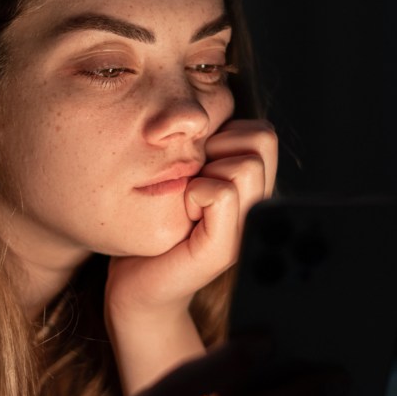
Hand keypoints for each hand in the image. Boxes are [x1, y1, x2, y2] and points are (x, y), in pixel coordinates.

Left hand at [106, 119, 278, 316]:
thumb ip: (206, 148)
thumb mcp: (185, 176)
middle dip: (217, 148)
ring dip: (205, 172)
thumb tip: (205, 109)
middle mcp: (259, 209)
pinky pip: (221, 193)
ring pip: (244, 165)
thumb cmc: (155, 225)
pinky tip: (182, 214)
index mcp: (253, 189)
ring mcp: (246, 231)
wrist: (135, 286)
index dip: (224, 136)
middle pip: (260, 140)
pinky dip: (194, 193)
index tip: (197, 166)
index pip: (261, 132)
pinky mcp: (223, 250)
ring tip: (188, 200)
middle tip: (192, 181)